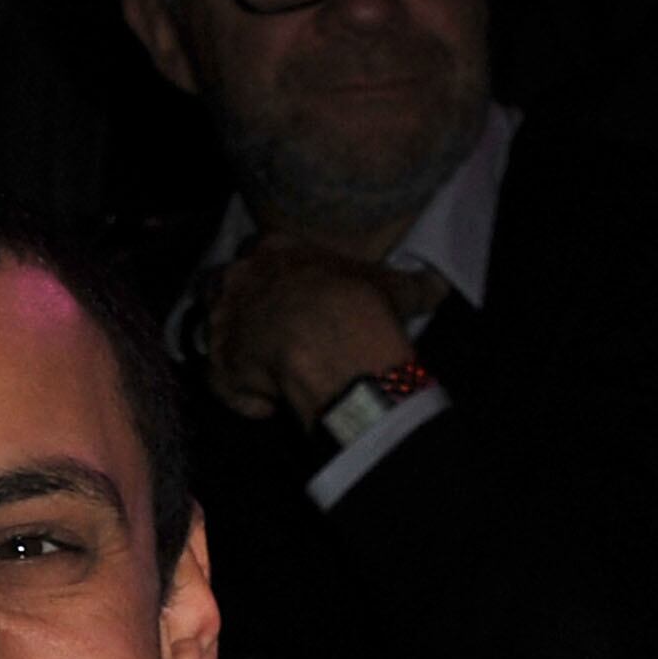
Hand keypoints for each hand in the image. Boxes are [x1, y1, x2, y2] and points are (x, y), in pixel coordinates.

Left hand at [192, 238, 442, 424]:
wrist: (332, 341)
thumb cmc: (361, 303)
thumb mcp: (395, 287)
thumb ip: (412, 286)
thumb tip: (439, 286)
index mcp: (276, 250)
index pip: (263, 255)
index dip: (277, 281)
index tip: (296, 302)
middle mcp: (239, 278)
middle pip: (227, 290)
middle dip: (246, 313)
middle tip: (277, 339)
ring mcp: (223, 321)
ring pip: (218, 335)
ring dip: (240, 355)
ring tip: (272, 376)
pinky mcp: (218, 366)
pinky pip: (223, 385)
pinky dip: (243, 399)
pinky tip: (271, 408)